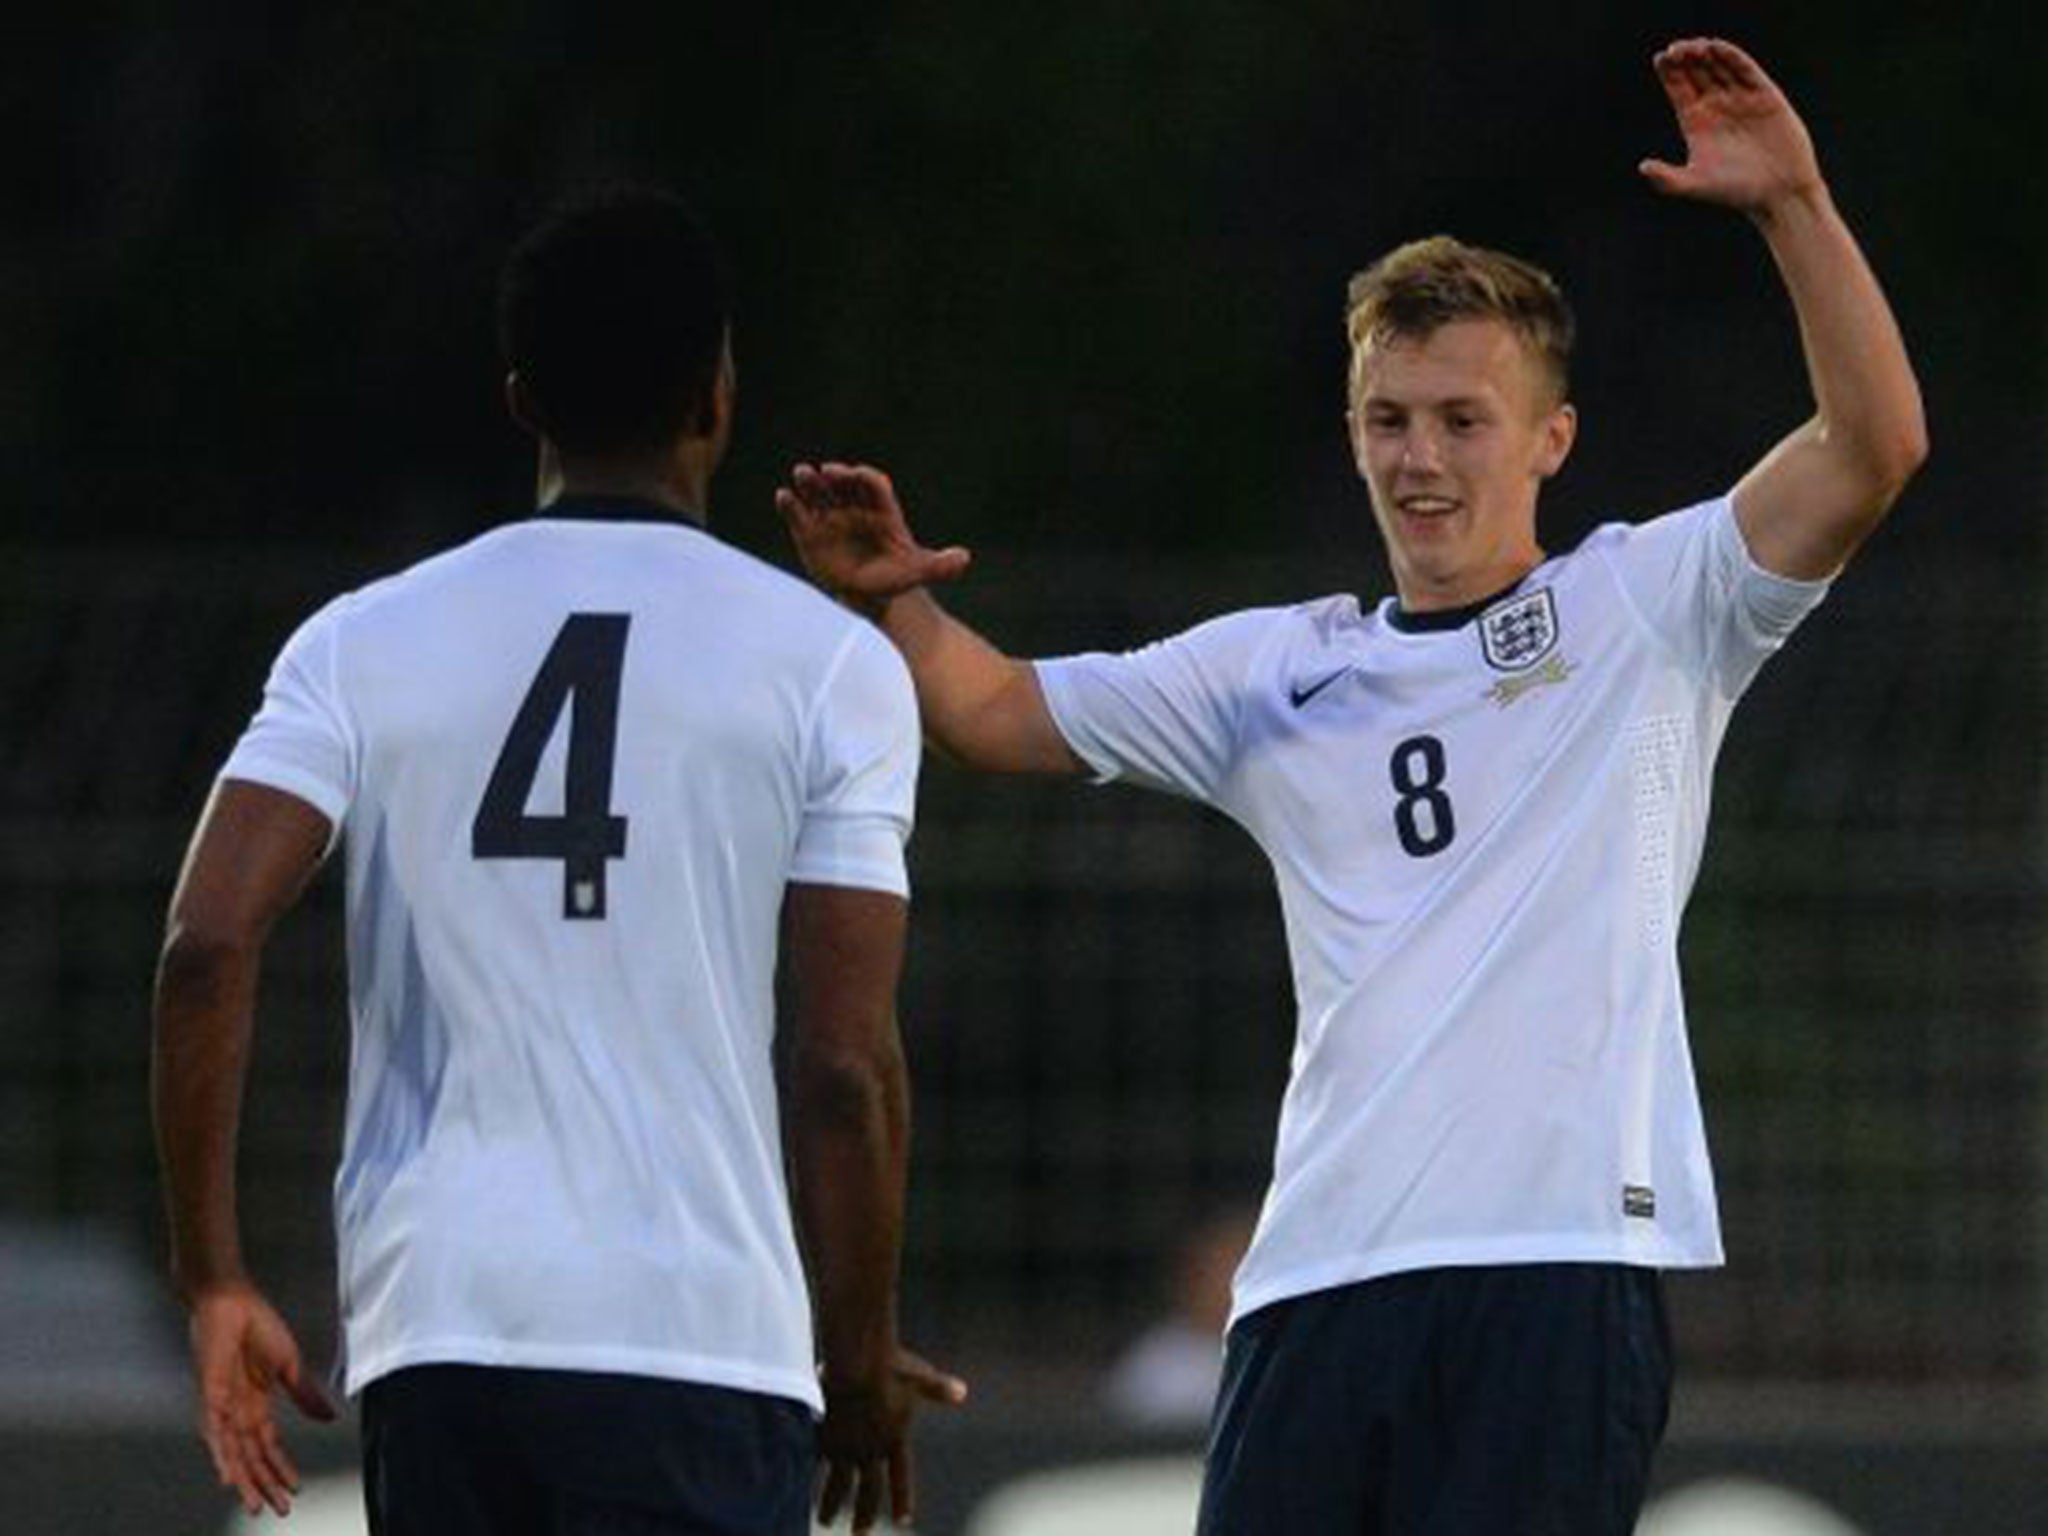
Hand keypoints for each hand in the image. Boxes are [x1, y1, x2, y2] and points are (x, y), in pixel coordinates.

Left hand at [186, 1282, 337, 1515]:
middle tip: (277, 1511)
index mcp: (256, 1403)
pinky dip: (222, 1456)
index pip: (269, 1445)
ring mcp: (221, 1406)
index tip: (294, 1491)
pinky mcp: (211, 1395)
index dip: (281, 1468)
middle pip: (252, 1457)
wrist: (230, 1299)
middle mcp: (237, 1411)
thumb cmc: (256, 1324)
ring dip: (245, 1480)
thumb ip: (306, 1394)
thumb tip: (330, 1418)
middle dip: (265, 1484)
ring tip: (256, 1505)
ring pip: (234, 1453)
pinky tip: (228, 1477)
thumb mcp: (289, 1364)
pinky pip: (215, 1433)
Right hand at [777, 463, 971, 618]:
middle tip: (823, 470)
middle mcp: (854, 508)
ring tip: (801, 473)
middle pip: (843, 484)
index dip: (863, 477)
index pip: (872, 485)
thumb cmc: (896, 578)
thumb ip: (940, 565)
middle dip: (834, 475)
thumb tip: (964, 559)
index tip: (854, 474)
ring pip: (819, 494)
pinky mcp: (810, 533)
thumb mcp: (919, 572)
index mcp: (881, 510)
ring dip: (809, 482)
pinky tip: (783, 496)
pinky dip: (790, 505)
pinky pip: (799, 515)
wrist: (872, 595)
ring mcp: (830, 519)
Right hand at [816, 1347, 968, 1531]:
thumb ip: (938, 1389)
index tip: (904, 1521)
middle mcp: (870, 1450)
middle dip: (864, 1515)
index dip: (902, 1500)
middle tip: (860, 1533)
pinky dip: (808, 1475)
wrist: (857, 1360)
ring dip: (831, 1505)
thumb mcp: (919, 1376)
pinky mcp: (822, 1437)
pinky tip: (797, 1485)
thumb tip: (962, 1392)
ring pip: (837, 1487)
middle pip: (868, 1492)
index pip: (901, 1478)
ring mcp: (845, 1447)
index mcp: (896, 1439)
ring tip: (825, 1521)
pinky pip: (814, 1462)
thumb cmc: (892, 1365)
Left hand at [1639, 38, 1822, 215]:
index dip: (1669, 72)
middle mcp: (1716, 106)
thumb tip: (1643, 167)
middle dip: (1685, 58)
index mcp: (1696, 122)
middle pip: (1696, 72)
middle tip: (1676, 50)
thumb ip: (1667, 179)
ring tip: (1693, 47)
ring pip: (1719, 66)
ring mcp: (1741, 98)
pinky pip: (1746, 70)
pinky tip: (1718, 48)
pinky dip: (1732, 57)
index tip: (1660, 58)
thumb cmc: (1734, 192)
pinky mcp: (1765, 95)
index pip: (1678, 89)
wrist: (1777, 193)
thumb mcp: (1695, 184)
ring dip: (1706, 53)